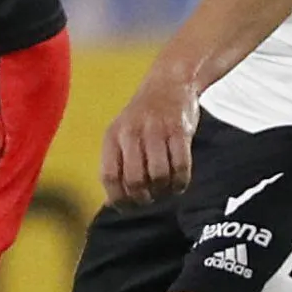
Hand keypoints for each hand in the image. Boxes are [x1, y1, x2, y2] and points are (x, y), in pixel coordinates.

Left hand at [101, 64, 199, 208]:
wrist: (169, 83)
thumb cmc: (143, 118)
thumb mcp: (121, 134)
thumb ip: (116, 164)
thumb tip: (112, 203)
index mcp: (113, 136)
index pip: (109, 176)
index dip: (118, 198)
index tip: (127, 207)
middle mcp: (131, 133)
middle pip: (135, 180)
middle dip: (143, 198)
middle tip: (150, 199)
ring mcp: (156, 130)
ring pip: (159, 175)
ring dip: (164, 191)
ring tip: (166, 189)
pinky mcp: (179, 130)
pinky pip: (181, 165)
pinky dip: (181, 182)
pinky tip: (179, 183)